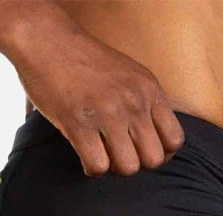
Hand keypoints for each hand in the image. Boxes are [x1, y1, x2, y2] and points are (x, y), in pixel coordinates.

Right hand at [10, 23, 184, 175]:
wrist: (47, 41)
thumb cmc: (86, 62)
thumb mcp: (129, 75)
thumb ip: (144, 102)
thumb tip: (152, 140)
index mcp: (148, 89)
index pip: (174, 140)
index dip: (161, 155)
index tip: (142, 150)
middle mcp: (133, 101)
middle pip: (153, 160)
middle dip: (136, 164)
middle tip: (118, 154)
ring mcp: (107, 113)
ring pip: (127, 168)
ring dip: (113, 168)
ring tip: (101, 153)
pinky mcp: (79, 124)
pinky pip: (98, 167)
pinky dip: (91, 169)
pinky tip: (84, 154)